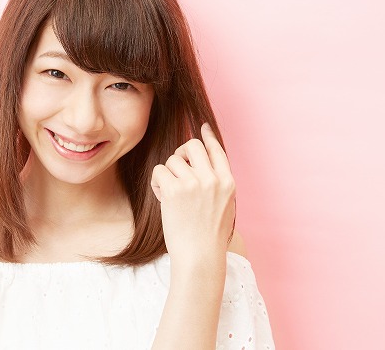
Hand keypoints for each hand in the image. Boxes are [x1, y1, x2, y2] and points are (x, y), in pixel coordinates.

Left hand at [150, 123, 235, 268]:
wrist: (200, 256)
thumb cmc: (209, 237)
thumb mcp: (224, 206)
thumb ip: (216, 184)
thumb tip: (203, 164)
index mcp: (228, 182)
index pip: (217, 150)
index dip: (208, 136)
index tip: (202, 127)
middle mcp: (212, 179)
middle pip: (192, 145)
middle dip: (182, 152)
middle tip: (177, 166)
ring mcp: (194, 183)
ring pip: (173, 159)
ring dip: (167, 173)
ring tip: (170, 194)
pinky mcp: (175, 189)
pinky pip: (160, 171)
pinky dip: (157, 182)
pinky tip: (162, 197)